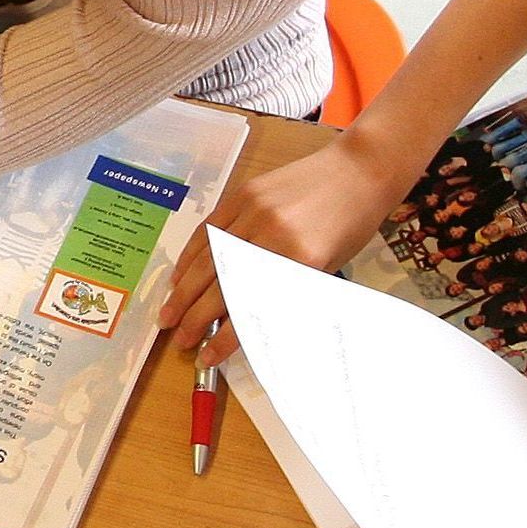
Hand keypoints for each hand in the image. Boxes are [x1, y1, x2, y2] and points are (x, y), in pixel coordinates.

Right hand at [160, 134, 408, 363]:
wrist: (359, 169)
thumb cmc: (351, 224)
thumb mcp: (327, 268)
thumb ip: (288, 296)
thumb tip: (251, 330)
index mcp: (300, 262)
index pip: (253, 309)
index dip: (226, 338)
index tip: (207, 358)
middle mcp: (273, 237)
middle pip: (223, 286)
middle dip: (196, 318)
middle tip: (180, 341)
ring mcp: (255, 212)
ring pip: (209, 259)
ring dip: (184, 292)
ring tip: (168, 316)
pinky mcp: (244, 194)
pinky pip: (209, 230)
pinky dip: (190, 255)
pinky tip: (179, 276)